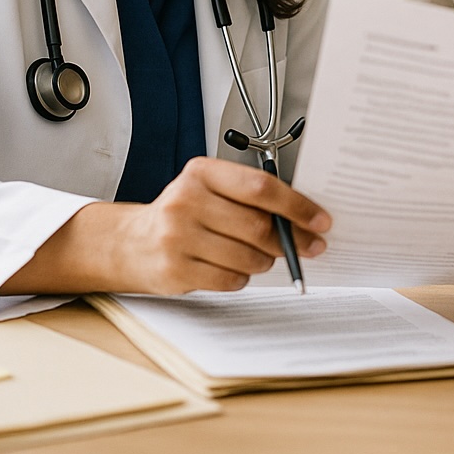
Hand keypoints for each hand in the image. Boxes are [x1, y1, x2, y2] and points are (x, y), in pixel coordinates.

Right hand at [104, 156, 330, 294]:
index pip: (261, 188)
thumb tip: (305, 218)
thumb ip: (252, 196)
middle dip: (290, 241)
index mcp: (202, 173)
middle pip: (258, 226)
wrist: (132, 242)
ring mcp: (177, 237)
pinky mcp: (175, 270)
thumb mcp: (211, 189)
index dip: (298, 206)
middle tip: (306, 246)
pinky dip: (242, 278)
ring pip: (248, 257)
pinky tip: (232, 267)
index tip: (321, 221)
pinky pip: (230, 280)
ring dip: (265, 261)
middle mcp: (186, 201)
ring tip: (258, 256)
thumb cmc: (185, 212)